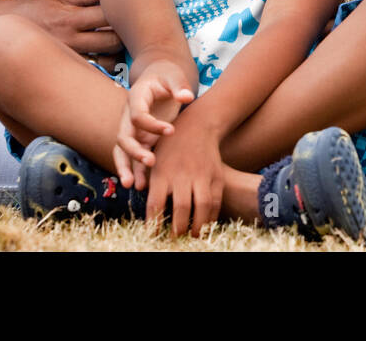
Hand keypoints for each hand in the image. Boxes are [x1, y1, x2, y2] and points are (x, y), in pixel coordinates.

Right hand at [0, 0, 123, 58]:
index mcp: (70, 15)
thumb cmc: (32, 9)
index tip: (136, 8)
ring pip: (107, 60)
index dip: (126, 11)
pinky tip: (109, 58)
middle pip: (113, 39)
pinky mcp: (65, 66)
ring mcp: (68, 55)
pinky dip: (106, 66)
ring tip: (123, 44)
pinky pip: (94, 70)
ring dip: (119, 52)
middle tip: (135, 28)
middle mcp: (70, 37)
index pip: (108, 13)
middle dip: (127, 34)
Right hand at [114, 61, 195, 189]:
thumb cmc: (167, 77)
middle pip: (123, 136)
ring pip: (121, 151)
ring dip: (126, 168)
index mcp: (136, 98)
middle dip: (134, 151)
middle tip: (150, 161)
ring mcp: (132, 130)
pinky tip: (140, 186)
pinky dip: (134, 171)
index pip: (137, 115)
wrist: (159, 79)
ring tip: (133, 185)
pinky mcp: (139, 139)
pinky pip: (131, 157)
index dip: (152, 125)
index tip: (171, 131)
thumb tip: (186, 96)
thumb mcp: (174, 76)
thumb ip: (179, 86)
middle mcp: (128, 116)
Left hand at [145, 117, 225, 236]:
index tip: (152, 236)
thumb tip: (149, 213)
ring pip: (202, 205)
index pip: (156, 204)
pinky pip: (216, 200)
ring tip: (193, 237)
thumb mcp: (154, 161)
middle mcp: (182, 174)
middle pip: (181, 207)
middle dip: (178, 228)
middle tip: (175, 239)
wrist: (197, 126)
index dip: (154, 223)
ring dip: (198, 226)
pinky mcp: (216, 175)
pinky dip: (212, 216)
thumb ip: (150, 185)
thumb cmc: (169, 147)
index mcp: (162, 172)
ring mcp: (202, 174)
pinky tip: (206, 225)